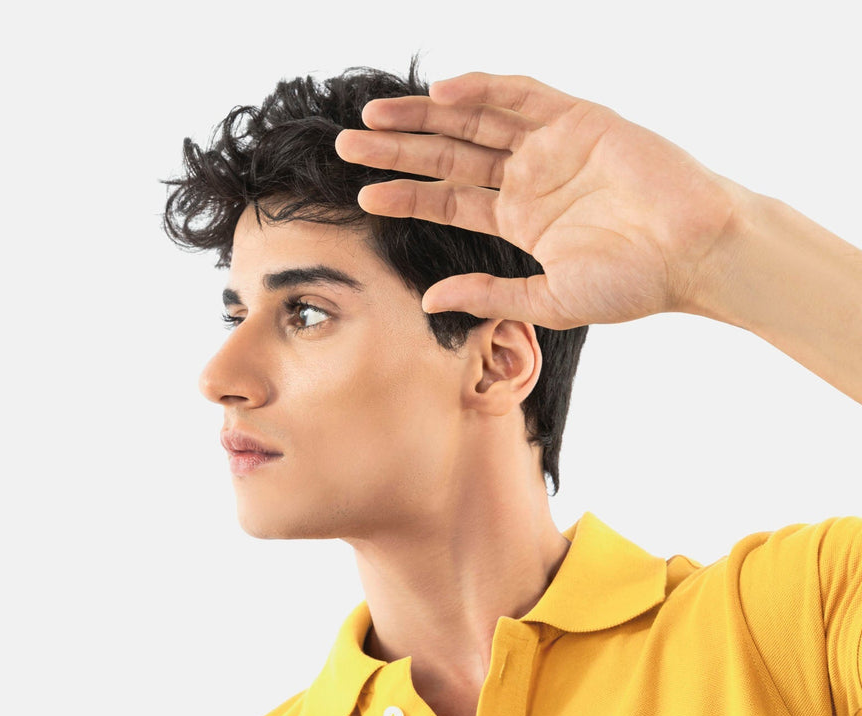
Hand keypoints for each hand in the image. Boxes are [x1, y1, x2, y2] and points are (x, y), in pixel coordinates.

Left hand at [334, 71, 753, 329]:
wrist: (692, 253)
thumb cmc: (632, 284)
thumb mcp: (546, 299)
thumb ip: (488, 294)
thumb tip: (430, 300)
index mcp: (520, 219)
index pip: (448, 201)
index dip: (406, 197)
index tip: (363, 198)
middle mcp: (529, 178)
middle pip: (449, 155)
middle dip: (398, 149)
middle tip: (347, 145)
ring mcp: (551, 145)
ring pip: (474, 121)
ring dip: (425, 116)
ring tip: (375, 117)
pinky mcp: (578, 119)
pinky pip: (521, 95)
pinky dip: (482, 89)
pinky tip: (442, 93)